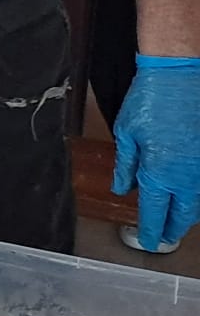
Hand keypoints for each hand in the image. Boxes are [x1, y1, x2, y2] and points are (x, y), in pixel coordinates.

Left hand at [112, 56, 199, 250]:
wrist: (180, 74)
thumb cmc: (150, 100)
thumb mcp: (127, 133)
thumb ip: (126, 166)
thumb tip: (123, 190)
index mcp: (160, 172)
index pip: (156, 212)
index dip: (151, 229)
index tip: (148, 241)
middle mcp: (188, 176)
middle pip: (184, 213)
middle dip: (173, 228)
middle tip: (164, 237)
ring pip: (199, 201)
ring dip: (188, 213)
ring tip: (177, 219)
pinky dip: (198, 194)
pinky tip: (190, 195)